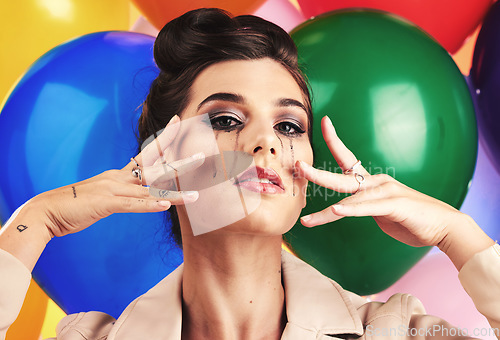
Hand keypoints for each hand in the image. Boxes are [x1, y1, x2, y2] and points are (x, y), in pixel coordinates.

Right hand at [31, 114, 203, 237]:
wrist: (47, 211)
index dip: (164, 139)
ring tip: (196, 195)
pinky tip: (165, 206)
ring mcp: (112, 189)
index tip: (179, 121)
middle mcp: (118, 178)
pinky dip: (149, 205)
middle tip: (201, 155)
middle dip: (179, 162)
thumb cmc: (74, 206)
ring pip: (149, 190)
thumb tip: (139, 194)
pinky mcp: (105, 204)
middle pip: (154, 166)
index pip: (146, 154)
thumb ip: (121, 193)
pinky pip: (132, 205)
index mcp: (118, 175)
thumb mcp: (102, 196)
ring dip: (174, 194)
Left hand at [295, 116, 493, 268]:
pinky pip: (369, 207)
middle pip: (341, 177)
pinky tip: (336, 211)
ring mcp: (386, 192)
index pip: (348, 158)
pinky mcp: (395, 206)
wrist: (445, 226)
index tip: (324, 121)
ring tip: (306, 220)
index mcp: (372, 181)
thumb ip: (364, 205)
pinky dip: (352, 210)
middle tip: (298, 165)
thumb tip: (347, 207)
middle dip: (317, 174)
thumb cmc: (412, 218)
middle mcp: (377, 182)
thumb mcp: (382, 209)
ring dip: (327, 213)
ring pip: (351, 199)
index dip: (335, 140)